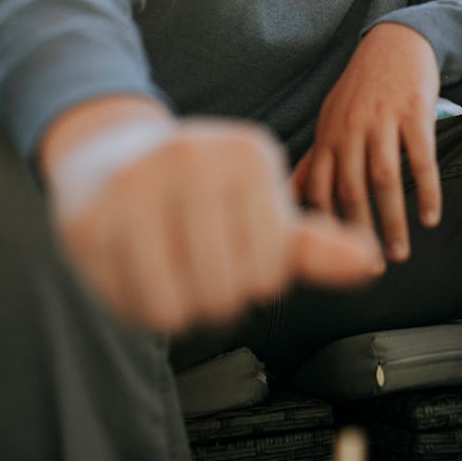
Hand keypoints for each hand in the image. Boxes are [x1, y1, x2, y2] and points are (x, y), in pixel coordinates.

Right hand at [42, 100, 384, 332]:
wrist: (107, 152)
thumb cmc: (193, 186)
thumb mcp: (257, 205)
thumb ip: (313, 242)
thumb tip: (370, 263)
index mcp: (249, 153)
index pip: (272, 271)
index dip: (251, 276)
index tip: (229, 243)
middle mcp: (195, 158)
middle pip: (228, 292)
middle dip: (214, 293)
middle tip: (193, 257)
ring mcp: (139, 184)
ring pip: (179, 308)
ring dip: (176, 305)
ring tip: (167, 263)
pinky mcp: (91, 218)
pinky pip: (131, 305)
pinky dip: (134, 303)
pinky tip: (133, 266)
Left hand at [291, 22, 441, 262]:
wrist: (397, 42)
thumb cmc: (362, 88)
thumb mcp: (332, 117)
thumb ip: (317, 158)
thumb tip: (289, 195)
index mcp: (328, 134)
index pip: (320, 188)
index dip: (326, 226)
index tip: (335, 258)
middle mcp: (351, 128)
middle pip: (352, 189)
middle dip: (360, 233)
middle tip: (370, 269)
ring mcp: (383, 119)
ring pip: (386, 179)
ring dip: (393, 221)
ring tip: (399, 254)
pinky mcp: (415, 112)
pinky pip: (422, 159)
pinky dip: (426, 191)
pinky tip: (430, 218)